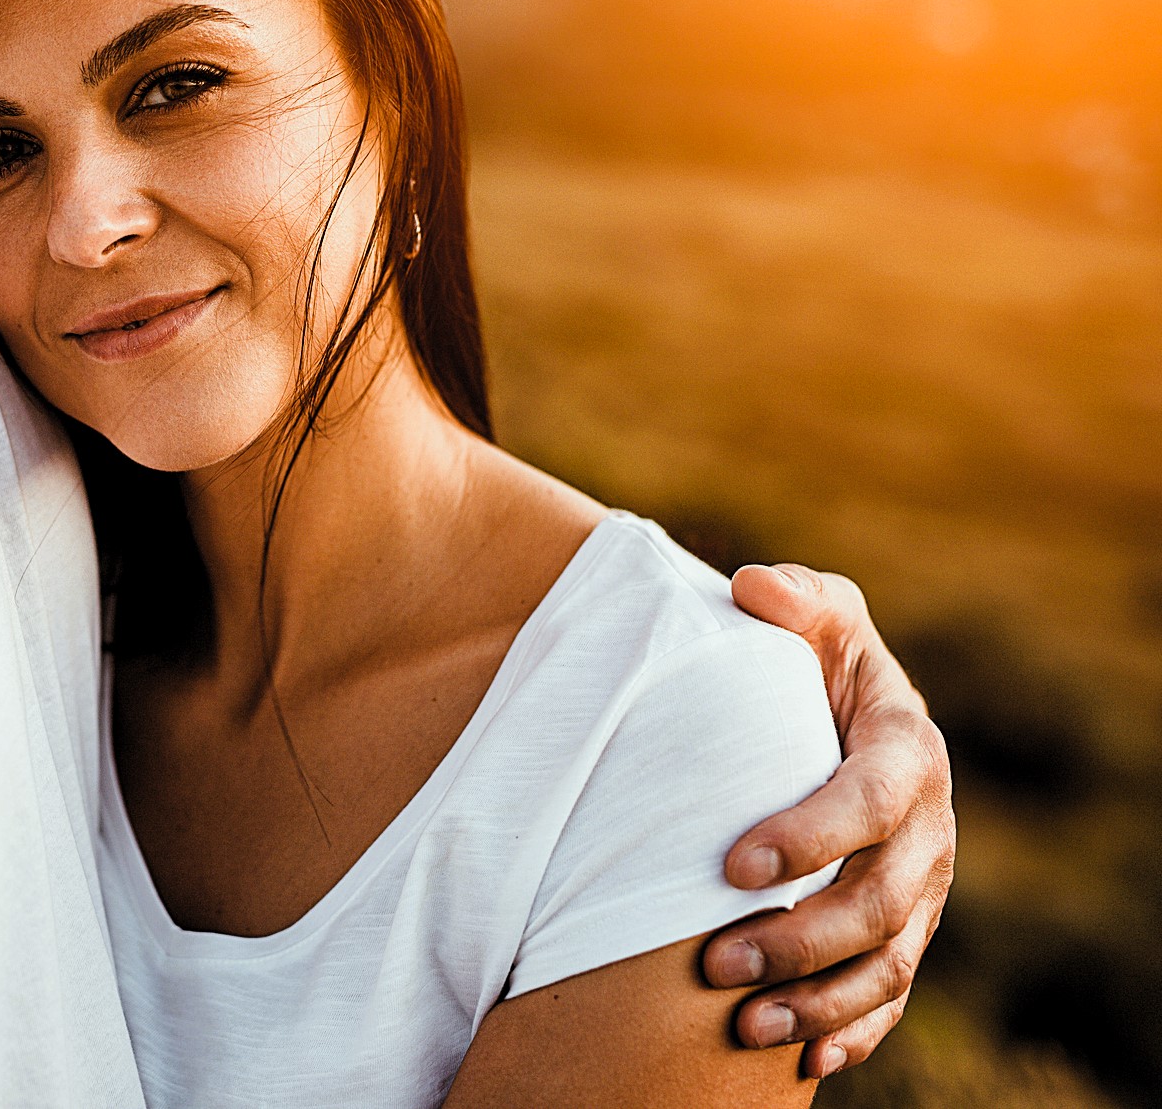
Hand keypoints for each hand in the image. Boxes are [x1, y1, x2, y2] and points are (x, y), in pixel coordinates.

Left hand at [703, 563, 955, 1077]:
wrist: (824, 713)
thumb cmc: (807, 659)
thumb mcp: (807, 615)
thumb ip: (792, 599)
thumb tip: (753, 586)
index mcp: (908, 750)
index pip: (871, 800)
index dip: (811, 835)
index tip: (733, 863)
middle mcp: (928, 829)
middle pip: (882, 900)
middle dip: (802, 939)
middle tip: (717, 962)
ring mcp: (920, 888)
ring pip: (888, 962)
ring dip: (821, 1000)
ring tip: (746, 1025)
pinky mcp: (900, 931)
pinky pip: (890, 994)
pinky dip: (854, 1031)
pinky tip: (805, 1058)